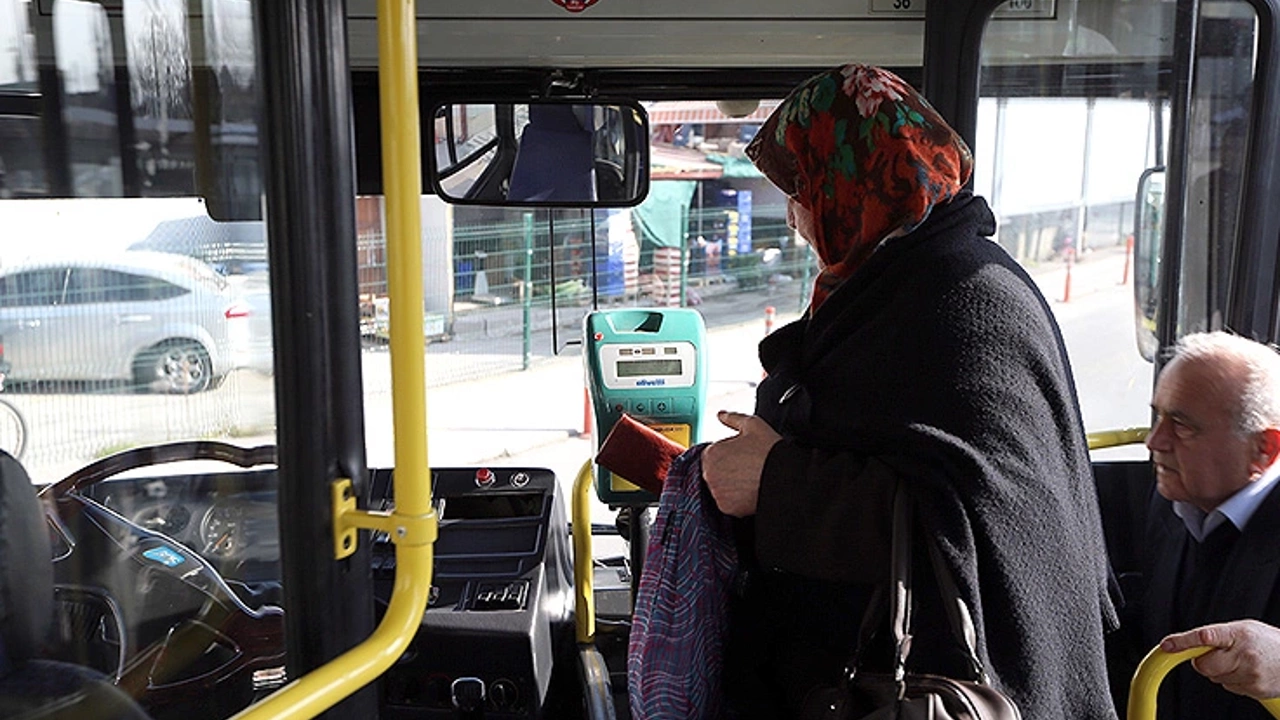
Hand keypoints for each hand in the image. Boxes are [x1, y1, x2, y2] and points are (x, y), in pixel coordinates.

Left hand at [701, 410, 780, 516]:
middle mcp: (709, 474)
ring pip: (720, 488)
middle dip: (727, 470)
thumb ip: (732, 418)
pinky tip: (750, 490)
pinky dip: (737, 500)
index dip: (727, 454)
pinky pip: (728, 503)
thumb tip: (722, 415)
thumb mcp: (752, 425)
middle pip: (714, 472)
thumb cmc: (769, 451)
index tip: (740, 457)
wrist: (785, 477)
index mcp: (711, 453)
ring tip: (749, 479)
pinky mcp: (726, 508)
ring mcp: (717, 492)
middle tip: (746, 468)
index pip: (712, 455)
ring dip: (730, 485)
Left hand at [1160, 620, 1279, 698]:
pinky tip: (1247, 672)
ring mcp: (1250, 674)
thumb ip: (1219, 636)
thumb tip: (1192, 645)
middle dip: (1203, 662)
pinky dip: (1233, 680)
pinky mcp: (1255, 689)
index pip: (1205, 636)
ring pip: (1215, 678)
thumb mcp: (1244, 629)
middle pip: (1204, 665)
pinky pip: (1229, 687)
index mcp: (1239, 634)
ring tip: (1240, 662)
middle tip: (1216, 655)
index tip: (1167, 645)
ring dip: (1220, 671)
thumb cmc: (1269, 642)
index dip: (1183, 642)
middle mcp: (1244, 654)